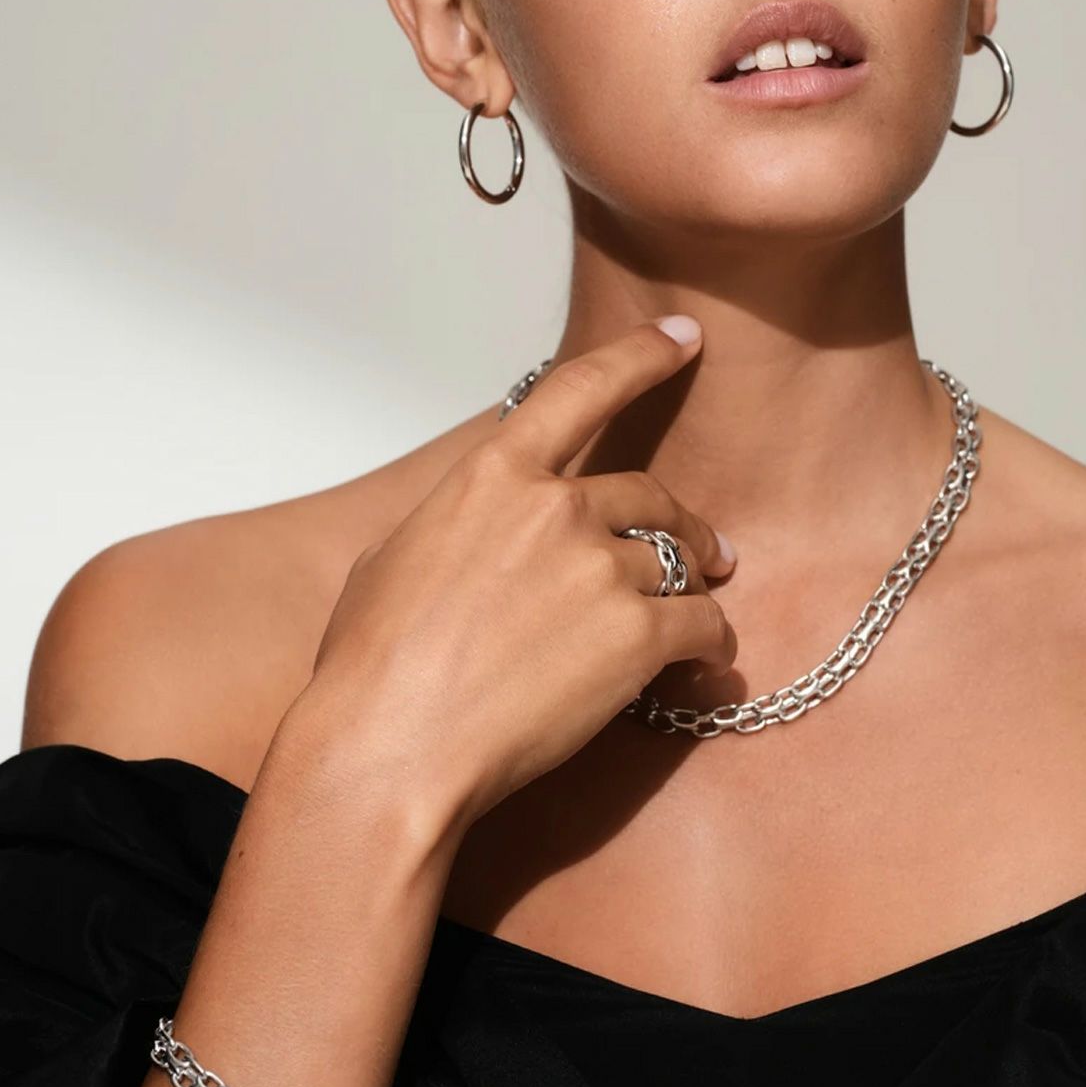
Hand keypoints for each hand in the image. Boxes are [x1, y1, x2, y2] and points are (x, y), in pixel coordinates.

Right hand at [291, 317, 736, 842]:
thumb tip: (476, 530)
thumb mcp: (392, 559)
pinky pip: (703, 625)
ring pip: (677, 562)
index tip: (683, 337)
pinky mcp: (637, 635)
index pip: (581, 390)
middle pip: (648, 494)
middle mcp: (554, 508)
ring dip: (693, 585)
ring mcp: (600, 569)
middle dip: (679, 521)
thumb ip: (457, 523)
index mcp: (492, 477)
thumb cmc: (371, 669)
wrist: (390, 749)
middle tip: (704, 549)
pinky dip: (714, 643)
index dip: (641, 356)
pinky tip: (708, 662)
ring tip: (700, 612)